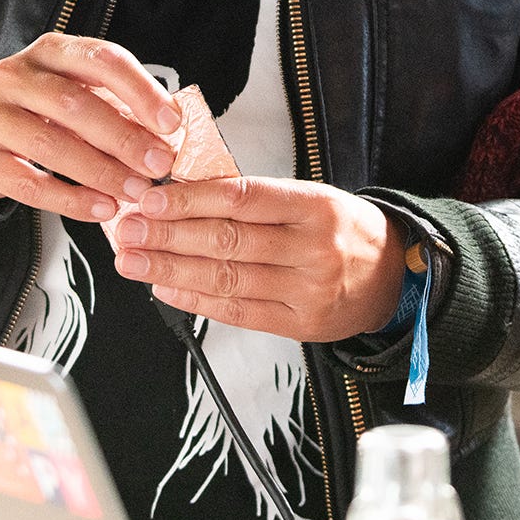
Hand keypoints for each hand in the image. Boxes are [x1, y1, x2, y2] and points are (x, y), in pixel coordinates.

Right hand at [0, 34, 180, 222]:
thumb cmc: (33, 112)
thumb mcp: (71, 93)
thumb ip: (114, 106)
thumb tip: (167, 132)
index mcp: (49, 51)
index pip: (101, 59)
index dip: (140, 91)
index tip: (170, 122)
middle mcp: (16, 75)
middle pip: (76, 103)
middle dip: (124, 137)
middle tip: (159, 164)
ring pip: (52, 144)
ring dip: (101, 172)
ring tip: (135, 192)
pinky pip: (29, 183)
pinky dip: (71, 199)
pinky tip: (100, 208)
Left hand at [108, 176, 408, 342]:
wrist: (392, 276)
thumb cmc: (340, 229)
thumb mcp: (310, 197)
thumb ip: (254, 198)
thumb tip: (183, 193)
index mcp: (316, 205)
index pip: (243, 197)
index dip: (191, 199)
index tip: (151, 198)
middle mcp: (313, 248)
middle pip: (228, 240)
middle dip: (169, 235)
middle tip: (127, 229)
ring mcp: (308, 291)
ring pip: (227, 279)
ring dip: (171, 269)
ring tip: (133, 259)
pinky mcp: (302, 325)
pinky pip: (239, 313)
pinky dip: (196, 300)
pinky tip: (165, 287)